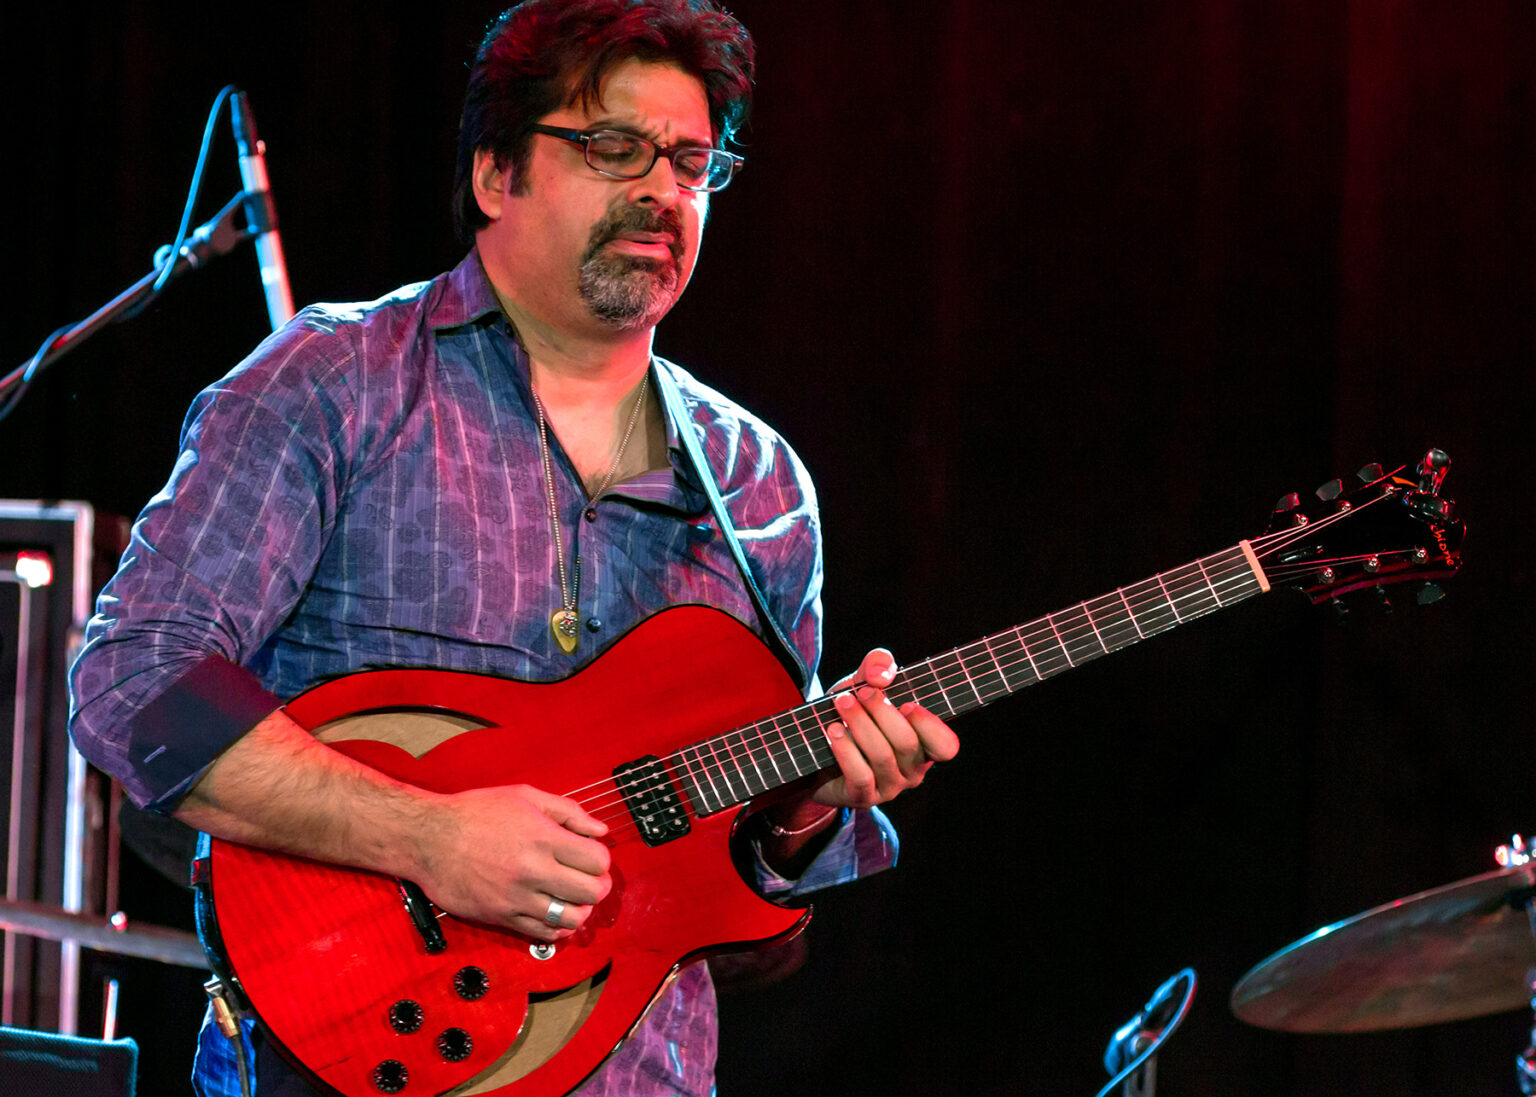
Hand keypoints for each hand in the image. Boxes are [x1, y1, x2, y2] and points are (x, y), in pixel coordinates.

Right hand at [414, 784, 611, 941]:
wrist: (428, 838)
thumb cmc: (474, 812)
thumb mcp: (524, 797)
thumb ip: (567, 811)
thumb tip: (600, 830)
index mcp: (543, 838)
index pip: (597, 861)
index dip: (601, 860)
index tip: (591, 857)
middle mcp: (533, 870)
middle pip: (591, 893)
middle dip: (598, 886)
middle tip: (590, 880)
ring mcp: (517, 897)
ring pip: (571, 919)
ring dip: (579, 910)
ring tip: (572, 899)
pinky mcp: (501, 916)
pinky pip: (542, 934)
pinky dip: (557, 929)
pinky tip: (554, 914)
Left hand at [812, 648, 959, 809]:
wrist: (817, 748)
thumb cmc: (853, 714)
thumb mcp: (865, 684)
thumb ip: (878, 666)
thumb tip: (881, 674)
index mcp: (924, 745)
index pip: (946, 746)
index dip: (931, 726)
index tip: (908, 703)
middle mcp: (912, 771)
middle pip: (907, 744)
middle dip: (883, 712)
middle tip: (863, 691)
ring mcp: (889, 787)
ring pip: (882, 757)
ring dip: (861, 725)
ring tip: (842, 703)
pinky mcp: (863, 797)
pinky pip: (860, 776)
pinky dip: (846, 750)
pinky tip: (832, 731)